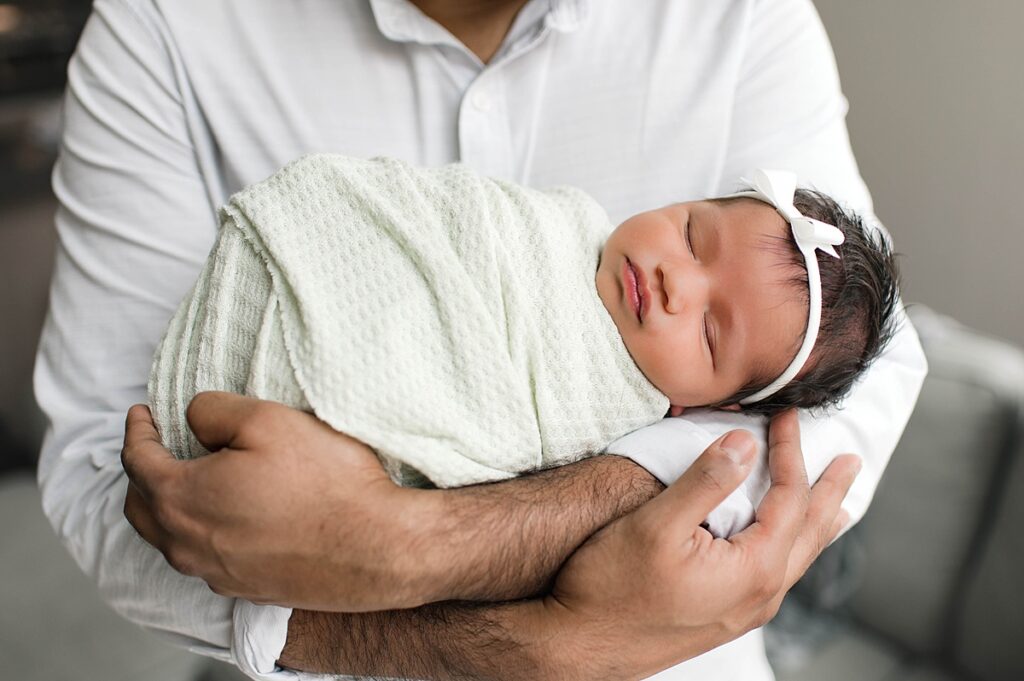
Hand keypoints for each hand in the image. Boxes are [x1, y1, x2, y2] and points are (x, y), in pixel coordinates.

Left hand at [121, 392, 436, 610]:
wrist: (377, 548)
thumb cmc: (326, 481)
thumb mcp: (268, 420)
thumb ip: (214, 411)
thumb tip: (193, 422)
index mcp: (183, 499)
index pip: (138, 462)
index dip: (136, 431)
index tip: (141, 412)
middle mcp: (188, 544)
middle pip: (141, 508)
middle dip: (141, 474)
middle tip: (155, 447)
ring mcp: (216, 573)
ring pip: (170, 539)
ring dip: (168, 507)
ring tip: (189, 481)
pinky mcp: (246, 589)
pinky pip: (204, 559)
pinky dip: (199, 533)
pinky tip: (226, 517)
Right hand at [542, 410, 858, 679]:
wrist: (575, 646)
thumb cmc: (610, 587)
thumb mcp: (656, 524)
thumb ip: (705, 481)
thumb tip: (744, 442)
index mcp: (753, 571)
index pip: (789, 499)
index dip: (790, 452)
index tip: (787, 417)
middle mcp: (758, 596)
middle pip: (810, 533)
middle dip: (829, 492)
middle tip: (851, 462)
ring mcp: (742, 611)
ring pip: (796, 558)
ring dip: (816, 523)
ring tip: (836, 506)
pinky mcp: (721, 616)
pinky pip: (776, 573)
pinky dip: (790, 545)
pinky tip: (780, 545)